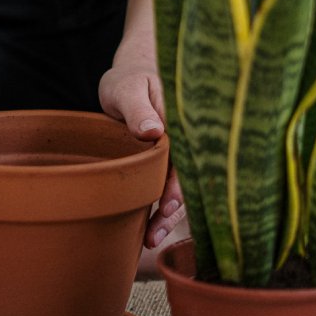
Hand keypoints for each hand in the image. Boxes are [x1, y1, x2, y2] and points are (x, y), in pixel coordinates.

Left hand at [98, 59, 183, 248]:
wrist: (131, 76)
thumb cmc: (129, 80)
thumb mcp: (127, 88)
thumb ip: (138, 108)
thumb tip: (154, 131)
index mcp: (182, 123)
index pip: (187, 159)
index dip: (179, 185)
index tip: (167, 206)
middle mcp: (186, 142)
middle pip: (187, 180)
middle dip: (174, 208)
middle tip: (155, 233)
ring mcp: (178, 154)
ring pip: (180, 188)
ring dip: (169, 214)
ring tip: (151, 239)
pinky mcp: (167, 163)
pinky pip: (169, 186)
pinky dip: (162, 207)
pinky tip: (151, 229)